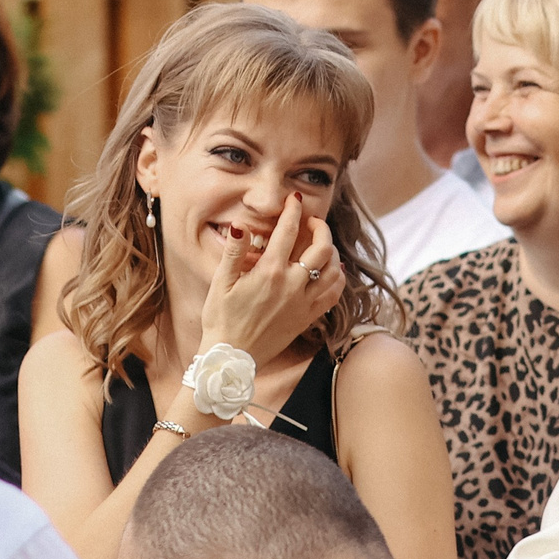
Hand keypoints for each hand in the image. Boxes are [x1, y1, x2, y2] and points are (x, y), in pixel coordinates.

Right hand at [197, 194, 340, 366]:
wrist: (232, 358)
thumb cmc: (221, 320)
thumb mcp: (220, 283)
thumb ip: (234, 252)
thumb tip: (242, 225)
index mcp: (269, 273)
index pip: (288, 232)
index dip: (293, 211)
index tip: (295, 200)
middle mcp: (292, 286)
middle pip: (321, 248)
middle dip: (320, 228)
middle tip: (312, 221)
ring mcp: (303, 303)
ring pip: (333, 270)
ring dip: (332, 252)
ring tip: (322, 244)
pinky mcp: (307, 318)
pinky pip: (333, 294)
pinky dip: (337, 279)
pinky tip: (332, 272)